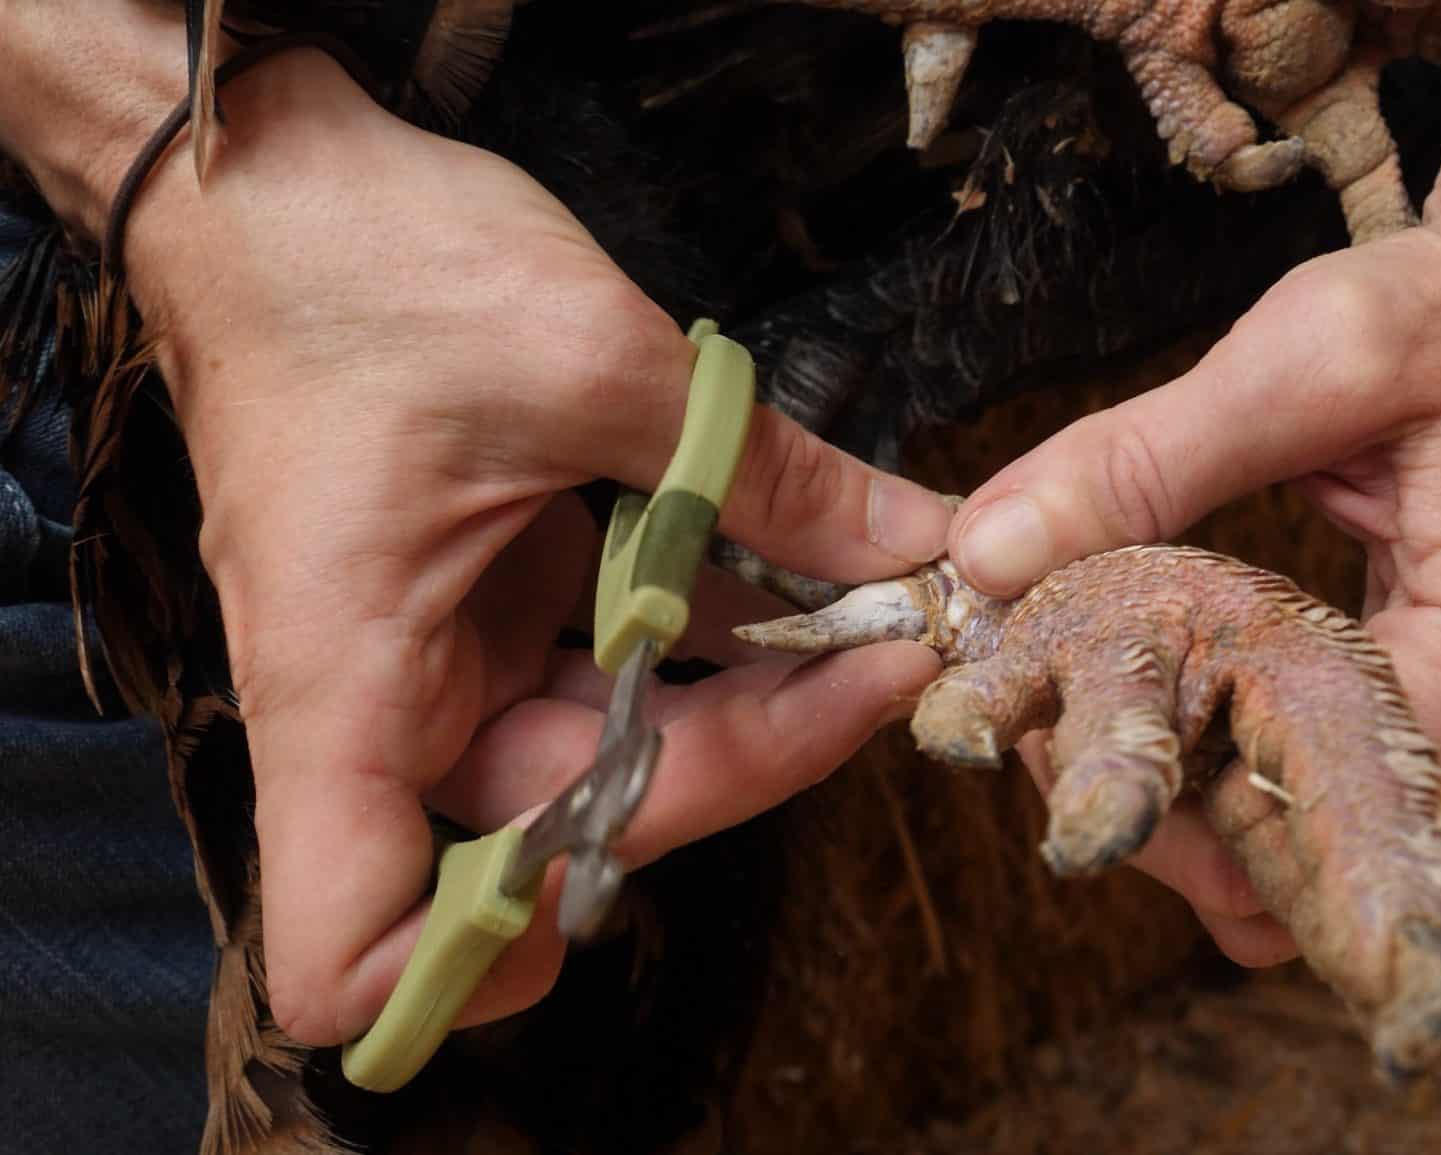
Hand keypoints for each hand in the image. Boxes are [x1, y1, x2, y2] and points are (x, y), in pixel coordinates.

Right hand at [114, 49, 953, 1045]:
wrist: (269, 183)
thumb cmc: (369, 266)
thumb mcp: (592, 361)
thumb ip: (763, 477)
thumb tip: (920, 543)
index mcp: (354, 682)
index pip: (358, 942)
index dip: (483, 963)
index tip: (644, 852)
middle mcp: (389, 703)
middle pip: (571, 826)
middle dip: (746, 755)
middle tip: (891, 656)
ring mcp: (438, 657)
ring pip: (614, 744)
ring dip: (753, 693)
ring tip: (881, 611)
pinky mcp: (480, 604)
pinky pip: (609, 661)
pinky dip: (708, 633)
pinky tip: (812, 576)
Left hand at [947, 11, 1440, 964]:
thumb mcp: (1300, 360)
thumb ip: (1141, 464)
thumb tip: (989, 555)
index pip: (1282, 813)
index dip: (1139, 778)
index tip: (1038, 710)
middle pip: (1288, 870)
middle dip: (1155, 793)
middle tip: (1060, 692)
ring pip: (1307, 864)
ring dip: (1199, 790)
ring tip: (1129, 681)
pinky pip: (1342, 815)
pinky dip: (1257, 769)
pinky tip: (1205, 687)